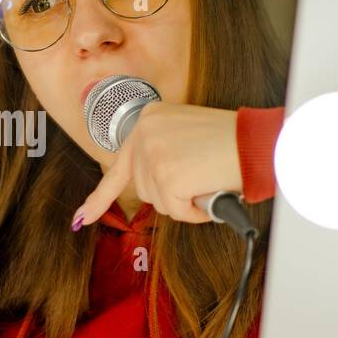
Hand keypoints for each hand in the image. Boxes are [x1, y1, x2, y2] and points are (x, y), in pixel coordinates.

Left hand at [73, 104, 241, 227]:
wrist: (256, 141)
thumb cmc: (232, 140)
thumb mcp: (186, 134)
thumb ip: (162, 152)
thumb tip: (150, 187)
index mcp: (148, 119)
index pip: (118, 166)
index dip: (99, 197)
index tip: (81, 218)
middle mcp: (144, 133)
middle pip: (144, 188)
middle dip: (172, 193)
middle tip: (201, 175)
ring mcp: (152, 156)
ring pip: (159, 202)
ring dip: (186, 200)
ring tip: (208, 177)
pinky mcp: (166, 177)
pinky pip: (177, 211)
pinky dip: (196, 211)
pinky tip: (210, 189)